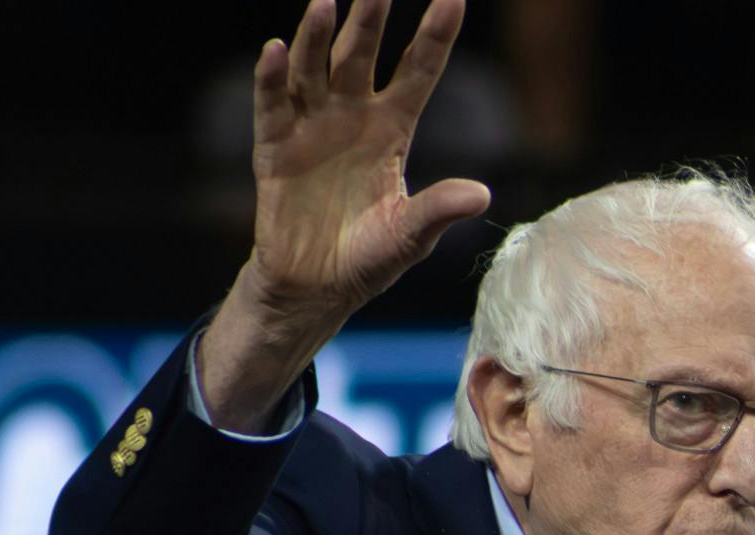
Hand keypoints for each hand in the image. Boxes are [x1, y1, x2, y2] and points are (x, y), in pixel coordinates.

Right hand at [199, 0, 490, 430]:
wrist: (317, 287)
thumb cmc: (370, 257)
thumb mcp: (410, 235)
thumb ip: (439, 210)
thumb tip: (482, 194)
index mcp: (393, 130)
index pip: (419, 71)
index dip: (435, 34)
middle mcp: (352, 116)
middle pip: (362, 55)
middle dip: (370, 17)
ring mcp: (311, 126)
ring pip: (315, 68)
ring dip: (317, 37)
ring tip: (325, 3)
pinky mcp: (275, 147)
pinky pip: (273, 105)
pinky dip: (271, 78)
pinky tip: (276, 50)